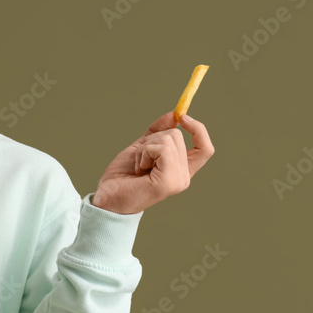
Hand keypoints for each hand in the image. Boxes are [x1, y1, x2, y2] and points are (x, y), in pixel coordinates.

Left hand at [91, 112, 214, 214]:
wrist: (107, 198)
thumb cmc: (122, 176)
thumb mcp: (141, 148)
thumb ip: (157, 132)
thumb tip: (173, 115)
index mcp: (180, 171)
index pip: (205, 148)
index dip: (198, 129)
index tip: (182, 117)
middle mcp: (183, 178)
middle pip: (178, 136)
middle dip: (152, 139)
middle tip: (140, 159)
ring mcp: (177, 180)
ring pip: (169, 139)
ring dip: (146, 147)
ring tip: (138, 165)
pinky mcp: (168, 182)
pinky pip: (163, 149)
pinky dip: (145, 153)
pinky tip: (138, 168)